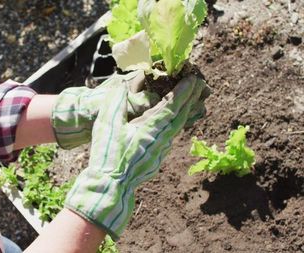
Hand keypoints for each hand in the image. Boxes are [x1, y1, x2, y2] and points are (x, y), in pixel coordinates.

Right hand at [64, 75, 208, 239]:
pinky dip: (176, 125)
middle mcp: (161, 140)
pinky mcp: (155, 160)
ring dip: (186, 112)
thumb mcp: (106, 126)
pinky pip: (171, 137)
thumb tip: (120, 87)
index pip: (172, 106)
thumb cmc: (107, 156)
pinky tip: (173, 125)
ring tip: (193, 102)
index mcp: (151, 129)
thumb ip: (114, 103)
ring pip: (177, 128)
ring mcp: (160, 152)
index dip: (184, 92)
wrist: (110, 187)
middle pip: (181, 117)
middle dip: (192, 100)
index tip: (194, 79)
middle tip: (202, 85)